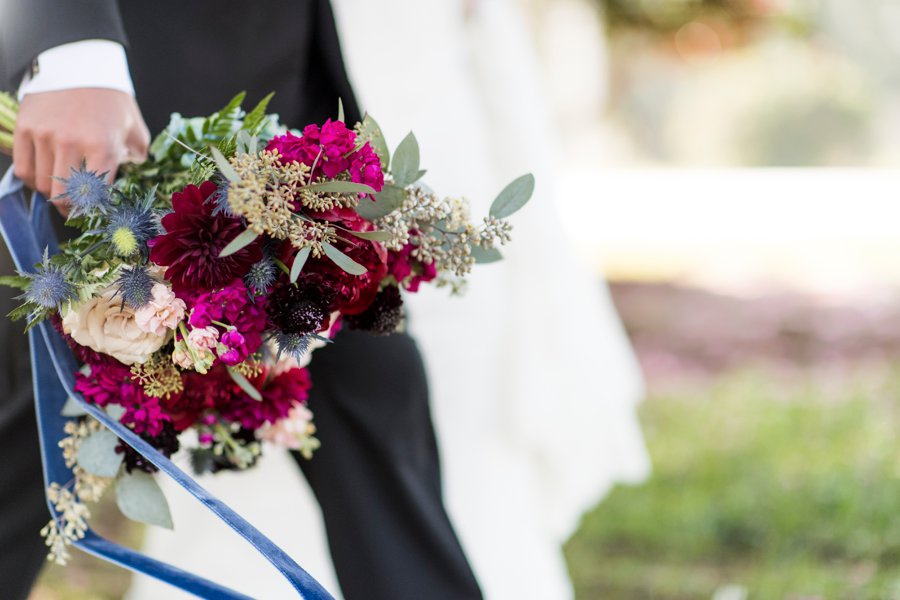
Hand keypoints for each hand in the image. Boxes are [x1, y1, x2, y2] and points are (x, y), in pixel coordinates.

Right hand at [13, 88, 149, 214]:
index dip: (92, 211)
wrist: (81, 65)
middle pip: (62, 196)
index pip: (93, 196)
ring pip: (41, 184)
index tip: (93, 216)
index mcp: (102, 146)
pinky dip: (33, 179)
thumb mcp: (135, 130)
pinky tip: (45, 176)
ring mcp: (44, 135)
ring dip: (51, 193)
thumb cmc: (112, 101)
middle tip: (74, 210)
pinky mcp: (25, 128)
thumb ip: (136, 159)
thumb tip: (129, 182)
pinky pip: (23, 168)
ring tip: (62, 190)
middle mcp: (71, 142)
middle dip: (69, 209)